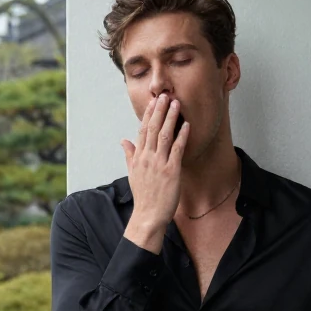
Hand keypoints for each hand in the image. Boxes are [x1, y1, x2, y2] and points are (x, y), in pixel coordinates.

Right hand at [122, 93, 189, 251]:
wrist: (148, 215)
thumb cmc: (143, 196)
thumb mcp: (132, 173)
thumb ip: (129, 154)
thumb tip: (123, 140)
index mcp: (138, 157)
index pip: (142, 130)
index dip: (148, 114)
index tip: (154, 101)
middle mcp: (147, 157)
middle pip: (152, 128)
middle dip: (159, 110)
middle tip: (165, 95)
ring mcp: (159, 163)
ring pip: (164, 135)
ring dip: (170, 118)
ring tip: (176, 104)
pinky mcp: (171, 171)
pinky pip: (177, 149)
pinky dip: (181, 136)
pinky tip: (186, 125)